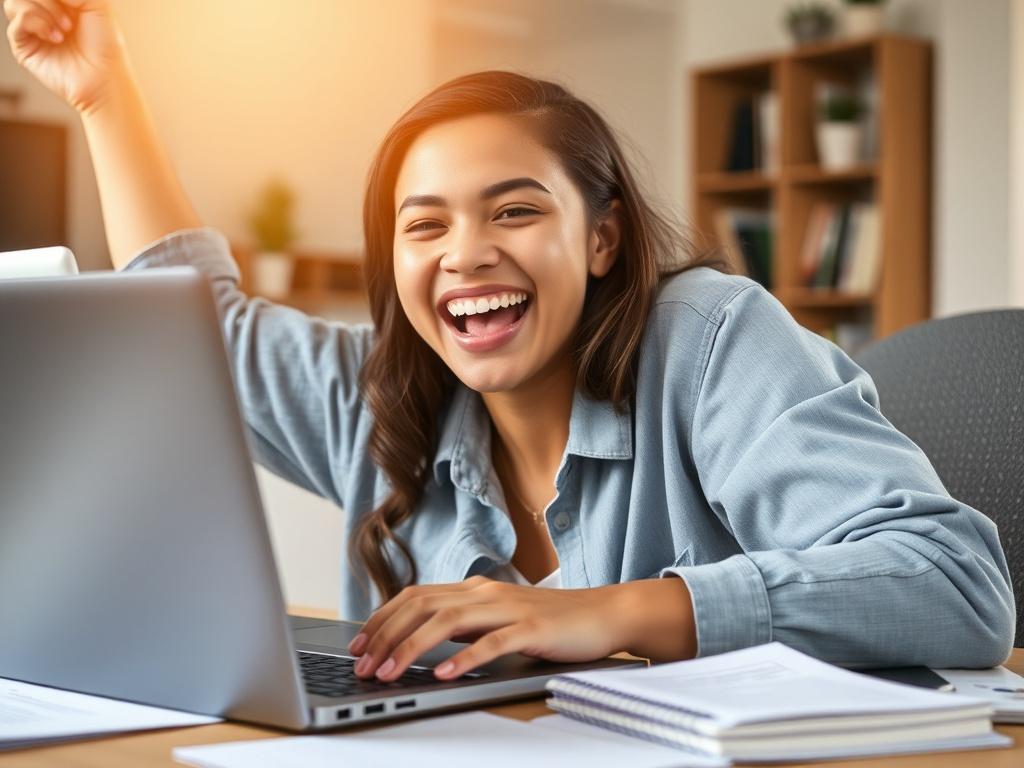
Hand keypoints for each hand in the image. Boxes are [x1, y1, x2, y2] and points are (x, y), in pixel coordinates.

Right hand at [4, 0, 128, 113]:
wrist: (104, 77)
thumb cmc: (105, 45)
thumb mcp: (97, 5)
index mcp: (58, 2)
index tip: (74, 4)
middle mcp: (41, 13)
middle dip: (47, 1)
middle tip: (70, 22)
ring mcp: (31, 30)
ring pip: (13, 3)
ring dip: (43, 11)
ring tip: (65, 30)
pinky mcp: (24, 48)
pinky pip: (16, 24)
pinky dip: (36, 24)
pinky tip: (56, 38)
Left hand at [347, 575, 697, 681]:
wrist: (604, 613)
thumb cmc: (550, 622)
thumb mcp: (498, 619)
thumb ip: (465, 624)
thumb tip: (422, 641)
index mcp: (474, 589)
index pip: (415, 596)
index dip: (381, 618)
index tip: (357, 644)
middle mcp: (485, 592)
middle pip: (422, 605)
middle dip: (385, 635)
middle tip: (362, 664)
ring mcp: (508, 608)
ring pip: (448, 621)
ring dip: (412, 647)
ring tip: (390, 672)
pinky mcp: (532, 628)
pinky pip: (493, 642)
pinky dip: (465, 658)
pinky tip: (445, 674)